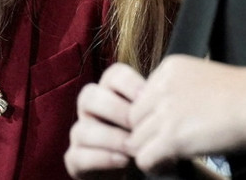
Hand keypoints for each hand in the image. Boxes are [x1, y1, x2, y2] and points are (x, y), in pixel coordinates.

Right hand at [65, 62, 144, 177]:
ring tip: (133, 149)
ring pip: (83, 129)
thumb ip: (155, 106)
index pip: (113, 75)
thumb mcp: (154, 120)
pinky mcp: (76, 159)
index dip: (128, 83)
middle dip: (114, 109)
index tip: (147, 98)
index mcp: (109, 92)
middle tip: (137, 125)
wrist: (137, 169)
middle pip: (89, 96)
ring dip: (110, 138)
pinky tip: (123, 161)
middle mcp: (90, 110)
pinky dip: (101, 159)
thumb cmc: (148, 139)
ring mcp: (80, 134)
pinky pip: (78, 156)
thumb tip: (169, 97)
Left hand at [128, 55, 245, 172]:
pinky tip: (174, 165)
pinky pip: (145, 158)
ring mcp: (165, 110)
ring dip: (152, 153)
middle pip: (134, 119)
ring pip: (135, 140)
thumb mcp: (207, 81)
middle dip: (148, 137)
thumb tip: (173, 119)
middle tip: (169, 149)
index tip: (171, 131)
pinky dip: (156, 166)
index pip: (141, 99)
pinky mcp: (172, 135)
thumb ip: (184, 93)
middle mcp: (162, 86)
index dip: (153, 119)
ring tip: (173, 159)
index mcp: (170, 69)